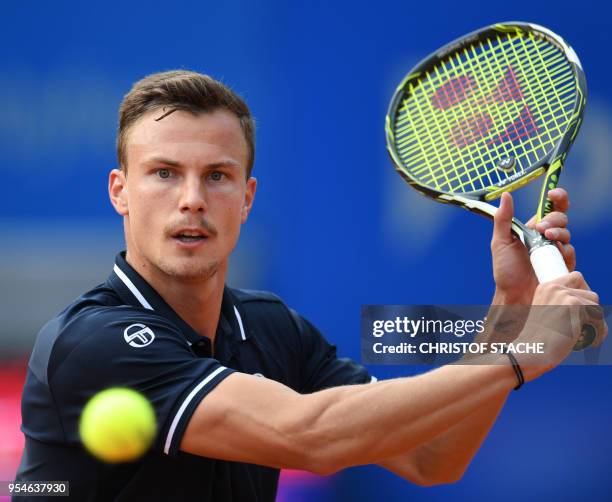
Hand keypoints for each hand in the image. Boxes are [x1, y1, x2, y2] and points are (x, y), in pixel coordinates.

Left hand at [491, 189, 574, 304]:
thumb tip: (506, 195)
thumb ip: (503, 219)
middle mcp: (546, 238)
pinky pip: (569, 253)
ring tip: (547, 237)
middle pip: (561, 219)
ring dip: (559, 232)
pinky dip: (564, 250)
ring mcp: (555, 251)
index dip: (556, 198)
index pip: (549, 209)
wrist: (513, 295)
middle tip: (542, 227)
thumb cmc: (505, 270)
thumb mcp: (500, 242)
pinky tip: (555, 253)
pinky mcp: (562, 265)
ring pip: (567, 234)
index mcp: (532, 230)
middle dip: (554, 219)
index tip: (553, 193)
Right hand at [515, 271, 606, 381]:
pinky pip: (597, 316)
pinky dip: (598, 331)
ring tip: (590, 335)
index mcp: (545, 287)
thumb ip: (561, 305)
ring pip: (595, 304)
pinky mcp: (573, 305)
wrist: (532, 350)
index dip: (584, 293)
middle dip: (592, 310)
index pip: (577, 277)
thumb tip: (589, 303)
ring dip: (596, 321)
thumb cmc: (539, 339)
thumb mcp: (547, 314)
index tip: (584, 311)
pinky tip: (591, 342)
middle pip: (590, 292)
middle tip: (588, 325)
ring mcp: (564, 294)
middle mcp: (554, 287)